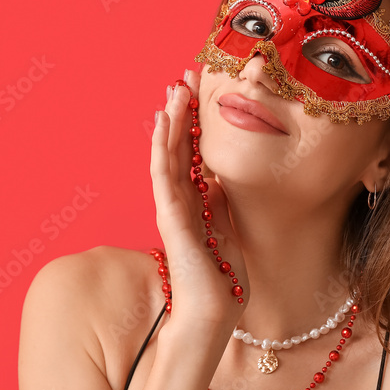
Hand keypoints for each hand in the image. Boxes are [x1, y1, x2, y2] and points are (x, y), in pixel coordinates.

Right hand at [150, 69, 247, 336]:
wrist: (214, 313)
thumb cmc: (222, 279)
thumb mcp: (226, 228)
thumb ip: (219, 202)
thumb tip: (217, 176)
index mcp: (195, 202)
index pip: (193, 154)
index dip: (194, 123)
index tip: (199, 91)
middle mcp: (180, 201)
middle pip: (178, 148)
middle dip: (181, 112)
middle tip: (183, 77)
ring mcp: (172, 208)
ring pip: (168, 155)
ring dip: (170, 121)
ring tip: (173, 90)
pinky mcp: (170, 217)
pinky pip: (164, 175)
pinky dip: (162, 147)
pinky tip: (164, 123)